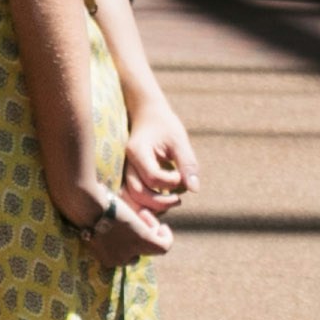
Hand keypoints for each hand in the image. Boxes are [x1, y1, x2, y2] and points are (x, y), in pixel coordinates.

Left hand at [52, 175, 172, 266]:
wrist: (84, 205)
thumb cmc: (83, 207)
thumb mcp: (92, 220)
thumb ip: (103, 225)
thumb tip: (106, 214)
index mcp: (102, 256)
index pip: (122, 255)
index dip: (128, 242)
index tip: (128, 226)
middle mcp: (116, 260)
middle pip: (136, 254)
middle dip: (141, 237)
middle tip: (139, 217)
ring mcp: (130, 253)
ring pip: (151, 248)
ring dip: (151, 231)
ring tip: (144, 214)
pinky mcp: (142, 241)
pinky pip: (163, 246)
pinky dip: (166, 236)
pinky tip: (163, 225)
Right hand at [121, 98, 197, 213]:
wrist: (146, 114)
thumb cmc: (164, 125)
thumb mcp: (179, 140)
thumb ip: (187, 163)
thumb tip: (195, 189)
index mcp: (137, 151)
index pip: (152, 177)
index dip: (170, 182)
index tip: (180, 175)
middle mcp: (126, 163)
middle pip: (137, 193)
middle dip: (160, 202)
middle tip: (179, 199)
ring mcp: (125, 171)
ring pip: (132, 198)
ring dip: (153, 206)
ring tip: (172, 200)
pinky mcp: (129, 176)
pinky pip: (133, 197)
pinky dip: (147, 204)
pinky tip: (163, 200)